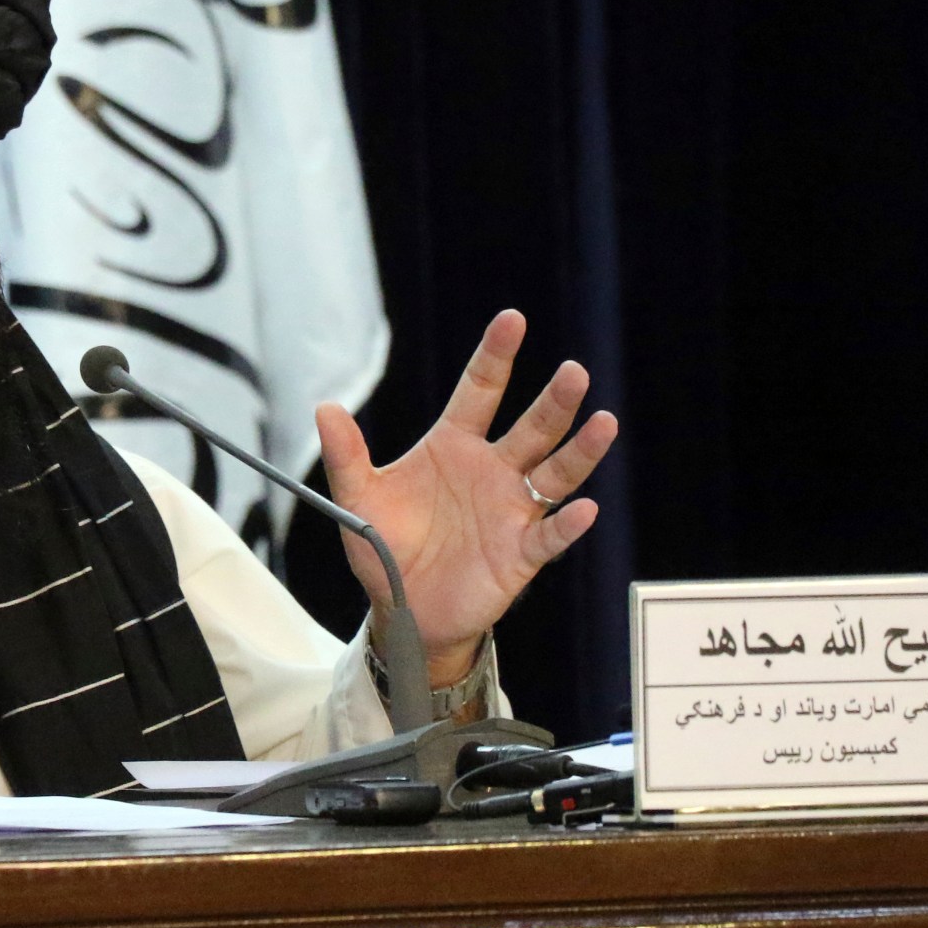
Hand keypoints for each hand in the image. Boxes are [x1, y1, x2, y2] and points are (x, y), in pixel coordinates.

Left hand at [315, 309, 617, 686]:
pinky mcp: (521, 553)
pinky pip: (550, 535)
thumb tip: (324, 407)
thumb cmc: (383, 547)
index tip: (512, 319)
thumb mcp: (358, 499)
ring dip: (579, 451)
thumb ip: (347, 455)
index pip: (480, 390)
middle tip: (574, 373)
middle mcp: (492, 470)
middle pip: (532, 427)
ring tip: (603, 423)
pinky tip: (582, 508)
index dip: (496, 356)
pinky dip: (567, 523)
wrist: (401, 607)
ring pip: (555, 473)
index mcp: (453, 446)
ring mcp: (512, 509)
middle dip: (554, 401)